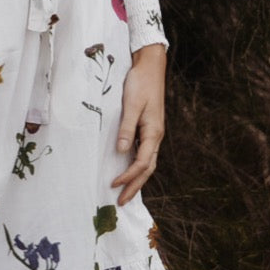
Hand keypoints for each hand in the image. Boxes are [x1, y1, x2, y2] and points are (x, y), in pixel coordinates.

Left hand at [111, 43, 165, 205]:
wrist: (150, 67)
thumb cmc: (140, 84)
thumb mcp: (131, 105)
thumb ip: (126, 128)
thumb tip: (121, 151)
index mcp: (153, 132)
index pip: (142, 163)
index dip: (129, 176)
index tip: (114, 185)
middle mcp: (156, 136)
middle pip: (147, 169)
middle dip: (135, 186)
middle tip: (121, 202)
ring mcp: (153, 133)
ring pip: (147, 163)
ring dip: (137, 179)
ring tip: (125, 193)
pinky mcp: (148, 128)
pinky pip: (144, 154)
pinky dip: (137, 167)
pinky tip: (128, 171)